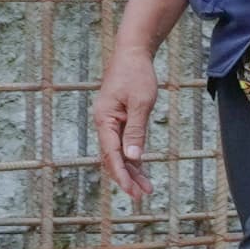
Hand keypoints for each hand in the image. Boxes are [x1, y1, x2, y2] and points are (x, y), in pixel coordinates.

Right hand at [93, 47, 163, 199]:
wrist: (132, 52)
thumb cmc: (137, 74)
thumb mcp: (141, 103)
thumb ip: (136, 130)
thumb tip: (133, 157)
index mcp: (105, 120)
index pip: (111, 155)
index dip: (121, 175)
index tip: (132, 191)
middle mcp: (103, 123)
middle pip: (112, 158)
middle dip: (126, 178)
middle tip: (142, 196)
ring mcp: (109, 122)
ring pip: (118, 153)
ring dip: (131, 170)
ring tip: (146, 188)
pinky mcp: (117, 119)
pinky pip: (123, 143)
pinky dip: (132, 157)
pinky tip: (140, 169)